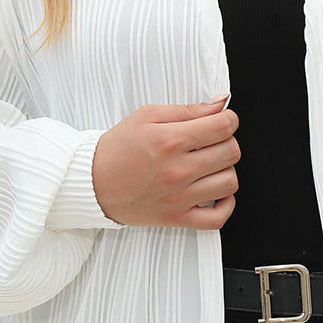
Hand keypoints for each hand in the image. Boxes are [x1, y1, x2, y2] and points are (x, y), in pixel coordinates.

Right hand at [91, 98, 239, 228]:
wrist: (92, 182)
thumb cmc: (118, 149)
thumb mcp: (146, 116)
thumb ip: (187, 110)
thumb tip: (220, 104)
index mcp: (170, 140)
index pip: (223, 127)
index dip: (229, 119)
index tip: (223, 121)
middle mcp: (177, 170)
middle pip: (231, 152)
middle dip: (227, 142)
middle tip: (212, 142)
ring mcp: (179, 197)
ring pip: (229, 182)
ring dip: (225, 170)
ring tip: (210, 166)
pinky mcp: (177, 218)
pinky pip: (218, 217)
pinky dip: (225, 205)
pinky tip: (216, 192)